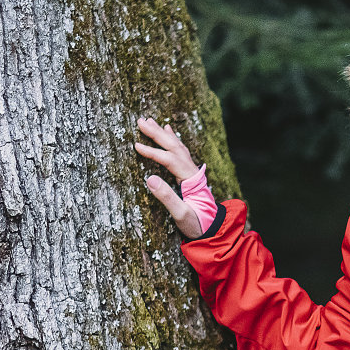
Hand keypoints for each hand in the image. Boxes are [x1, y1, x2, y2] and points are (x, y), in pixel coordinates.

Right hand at [134, 116, 203, 238]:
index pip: (170, 160)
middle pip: (174, 147)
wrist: (213, 229)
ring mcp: (192, 171)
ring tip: (149, 121)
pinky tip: (167, 129)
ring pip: (177, 147)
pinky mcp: (189, 174)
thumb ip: (167, 197)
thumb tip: (149, 178)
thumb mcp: (181, 215)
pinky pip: (180, 151)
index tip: (136, 146)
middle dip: (157, 134)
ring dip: (163, 133)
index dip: (153, 152)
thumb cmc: (196, 224)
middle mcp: (193, 171)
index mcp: (190, 180)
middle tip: (141, 121)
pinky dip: (172, 139)